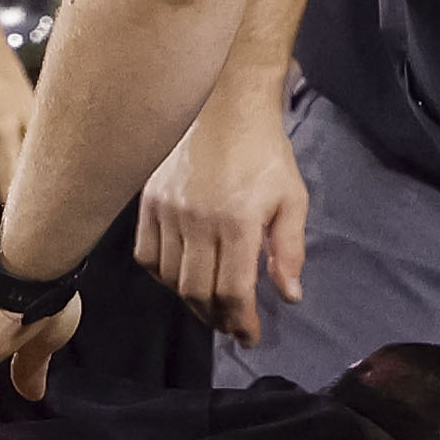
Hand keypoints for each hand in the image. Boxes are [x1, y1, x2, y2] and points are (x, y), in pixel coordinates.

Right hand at [133, 96, 307, 345]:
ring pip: (170, 279)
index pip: (232, 291)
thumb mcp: (292, 198)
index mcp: (238, 223)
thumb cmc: (264, 153)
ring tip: (209, 306)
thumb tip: (289, 296)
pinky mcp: (149, 201)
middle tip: (231, 325)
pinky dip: (162, 276)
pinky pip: (147, 255)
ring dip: (190, 302)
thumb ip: (289, 250)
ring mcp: (168, 211)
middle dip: (217, 318)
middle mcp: (198, 221)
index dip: (241, 322)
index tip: (249, 335)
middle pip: (198, 292)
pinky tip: (180, 276)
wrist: (224, 104)